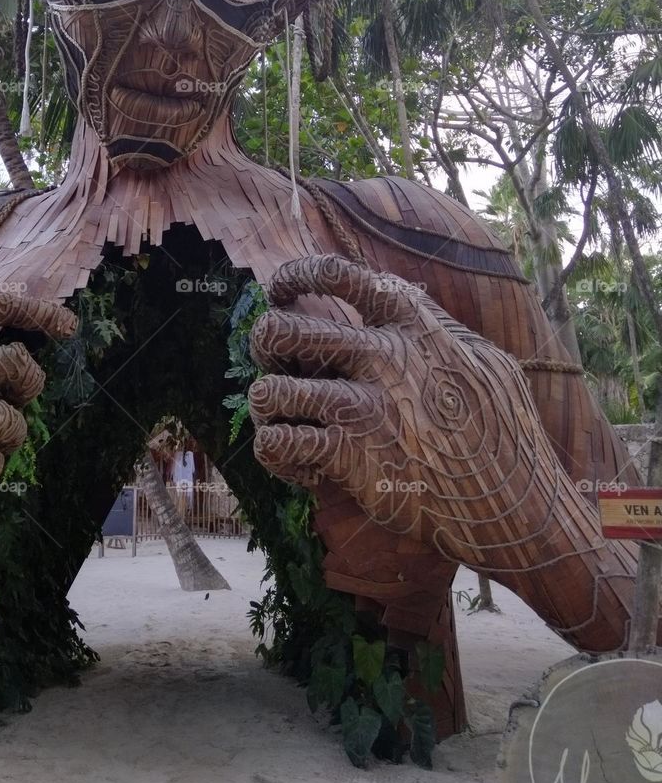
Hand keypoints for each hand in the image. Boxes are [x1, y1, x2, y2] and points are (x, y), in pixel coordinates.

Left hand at [248, 255, 564, 572]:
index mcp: (413, 325)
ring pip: (269, 390)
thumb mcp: (486, 363)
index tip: (282, 291)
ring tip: (280, 417)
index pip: (337, 275)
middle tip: (275, 362)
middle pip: (284, 331)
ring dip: (266, 405)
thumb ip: (437, 330)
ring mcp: (364, 407)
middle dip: (265, 345)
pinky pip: (279, 445)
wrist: (517, 508)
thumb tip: (407, 299)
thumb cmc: (506, 435)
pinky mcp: (351, 458)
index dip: (296, 275)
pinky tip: (301, 463)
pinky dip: (277, 454)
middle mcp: (383, 357)